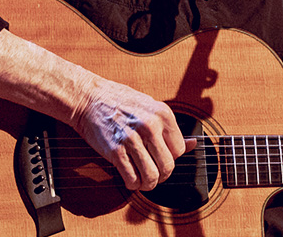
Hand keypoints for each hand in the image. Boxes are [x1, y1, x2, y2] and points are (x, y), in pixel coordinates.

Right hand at [71, 78, 195, 190]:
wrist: (90, 99)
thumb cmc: (120, 102)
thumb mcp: (151, 107)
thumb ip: (170, 128)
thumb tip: (192, 144)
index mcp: (163, 114)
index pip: (179, 150)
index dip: (172, 158)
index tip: (162, 158)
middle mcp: (150, 126)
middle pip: (168, 166)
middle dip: (162, 175)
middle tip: (155, 174)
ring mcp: (132, 139)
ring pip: (152, 176)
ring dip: (148, 184)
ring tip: (144, 181)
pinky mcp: (116, 151)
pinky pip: (132, 178)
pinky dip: (133, 184)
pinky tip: (130, 178)